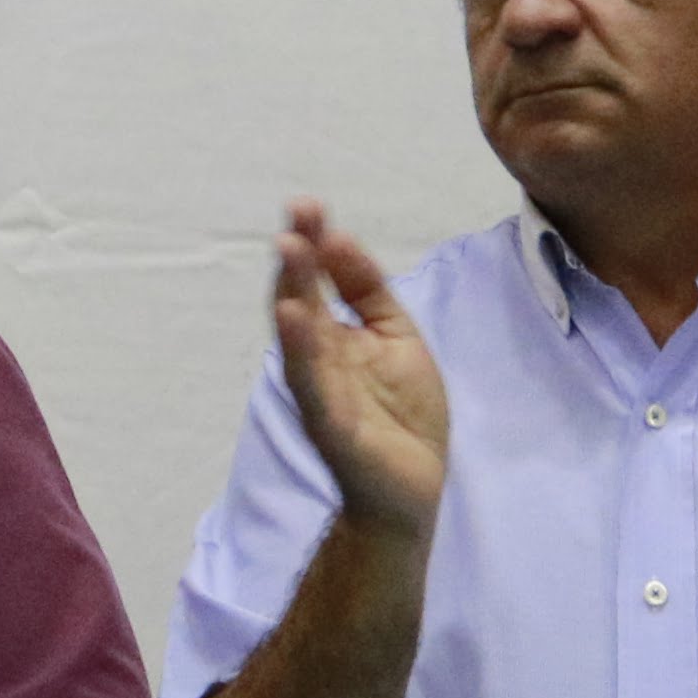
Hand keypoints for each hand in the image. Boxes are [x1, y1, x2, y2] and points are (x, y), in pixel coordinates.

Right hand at [267, 200, 447, 535]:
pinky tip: (295, 322)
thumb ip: (369, 291)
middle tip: (294, 217)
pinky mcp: (334, 428)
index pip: (316, 282)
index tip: (307, 205)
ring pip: (301, 339)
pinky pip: (314, 387)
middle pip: (302, 302)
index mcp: (334, 337)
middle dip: (298, 260)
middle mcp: (319, 361)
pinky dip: (303, 355)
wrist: (409, 492)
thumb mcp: (396, 337)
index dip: (312, 244)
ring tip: (289, 252)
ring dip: (292, 295)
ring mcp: (322, 394)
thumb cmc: (400, 416)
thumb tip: (340, 238)